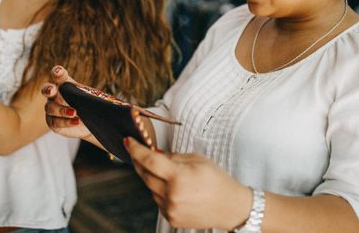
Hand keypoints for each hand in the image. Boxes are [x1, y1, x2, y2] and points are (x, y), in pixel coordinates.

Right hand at [42, 66, 92, 141]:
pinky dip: (66, 121)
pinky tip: (76, 121)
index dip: (57, 72)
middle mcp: (55, 96)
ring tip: (75, 112)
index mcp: (64, 85)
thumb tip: (118, 96)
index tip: (58, 71)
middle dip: (48, 89)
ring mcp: (52, 109)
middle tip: (52, 90)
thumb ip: (95, 94)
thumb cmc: (90, 105)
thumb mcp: (93, 97)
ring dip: (62, 110)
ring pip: (50, 108)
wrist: (91, 123)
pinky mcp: (53, 123)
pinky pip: (55, 122)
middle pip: (46, 90)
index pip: (59, 76)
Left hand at [125, 137, 251, 229]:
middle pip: (145, 174)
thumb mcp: (197, 159)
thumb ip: (172, 156)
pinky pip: (157, 199)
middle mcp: (172, 195)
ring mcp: (170, 209)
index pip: (149, 161)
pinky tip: (172, 186)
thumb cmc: (217, 180)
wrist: (230, 207)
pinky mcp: (170, 218)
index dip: (136, 150)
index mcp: (178, 177)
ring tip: (165, 171)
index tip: (128, 141)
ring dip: (151, 177)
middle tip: (137, 151)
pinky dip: (159, 190)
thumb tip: (153, 152)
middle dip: (139, 161)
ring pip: (150, 188)